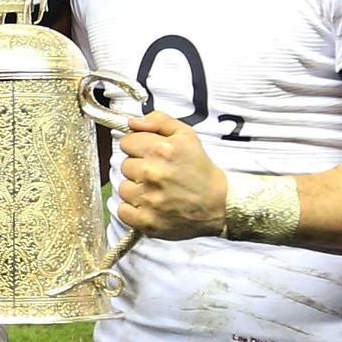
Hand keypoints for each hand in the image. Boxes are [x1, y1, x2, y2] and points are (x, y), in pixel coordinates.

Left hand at [112, 115, 228, 238]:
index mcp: (161, 150)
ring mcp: (148, 199)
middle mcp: (152, 173)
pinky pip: (123, 211)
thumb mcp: (186, 135)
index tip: (148, 154)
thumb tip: (132, 121)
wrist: (218, 203)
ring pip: (123, 188)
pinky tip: (149, 205)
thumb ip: (158, 121)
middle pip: (125, 165)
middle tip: (157, 173)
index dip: (137, 147)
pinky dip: (133, 210)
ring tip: (155, 190)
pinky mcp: (146, 221)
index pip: (126, 142)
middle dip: (139, 168)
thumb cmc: (200, 170)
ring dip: (136, 189)